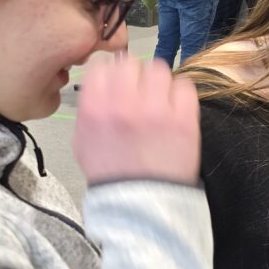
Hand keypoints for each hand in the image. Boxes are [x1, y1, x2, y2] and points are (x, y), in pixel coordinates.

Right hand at [74, 57, 200, 185]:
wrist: (141, 204)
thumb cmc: (113, 173)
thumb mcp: (83, 140)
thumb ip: (89, 107)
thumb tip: (101, 81)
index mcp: (96, 109)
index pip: (102, 67)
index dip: (111, 73)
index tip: (117, 82)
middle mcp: (125, 104)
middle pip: (131, 63)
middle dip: (134, 76)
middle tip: (139, 92)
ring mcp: (157, 111)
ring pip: (159, 70)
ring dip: (157, 82)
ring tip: (158, 99)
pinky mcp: (184, 119)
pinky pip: (185, 86)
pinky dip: (179, 93)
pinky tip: (174, 108)